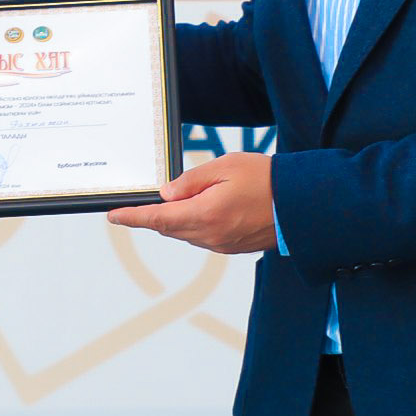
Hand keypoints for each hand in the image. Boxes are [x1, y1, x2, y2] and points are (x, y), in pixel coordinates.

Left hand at [106, 152, 275, 254]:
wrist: (302, 204)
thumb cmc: (266, 179)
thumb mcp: (225, 166)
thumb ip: (191, 181)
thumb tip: (166, 195)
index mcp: (206, 215)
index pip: (158, 219)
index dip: (133, 218)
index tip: (113, 216)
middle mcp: (211, 236)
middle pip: (169, 228)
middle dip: (153, 216)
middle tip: (141, 201)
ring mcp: (222, 245)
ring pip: (185, 234)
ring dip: (176, 219)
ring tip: (182, 198)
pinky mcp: (232, 248)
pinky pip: (202, 237)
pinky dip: (194, 224)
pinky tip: (202, 208)